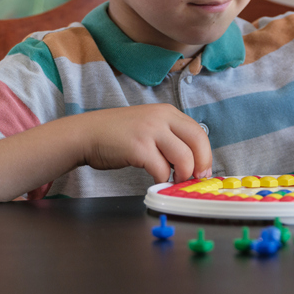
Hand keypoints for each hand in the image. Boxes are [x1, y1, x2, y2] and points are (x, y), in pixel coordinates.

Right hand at [78, 104, 211, 182]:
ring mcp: (150, 131)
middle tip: (194, 179)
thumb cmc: (119, 135)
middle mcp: (162, 118)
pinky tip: (156, 180)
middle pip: (198, 142)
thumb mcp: (150, 126)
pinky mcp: (138, 148)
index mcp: (168, 112)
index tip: (203, 170)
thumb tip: (191, 161)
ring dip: (182, 175)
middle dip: (201, 165)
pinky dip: (162, 179)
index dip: (205, 154)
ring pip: (184, 158)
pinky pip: (161, 169)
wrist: (87, 133)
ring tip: (173, 181)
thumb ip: (170, 137)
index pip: (199, 132)